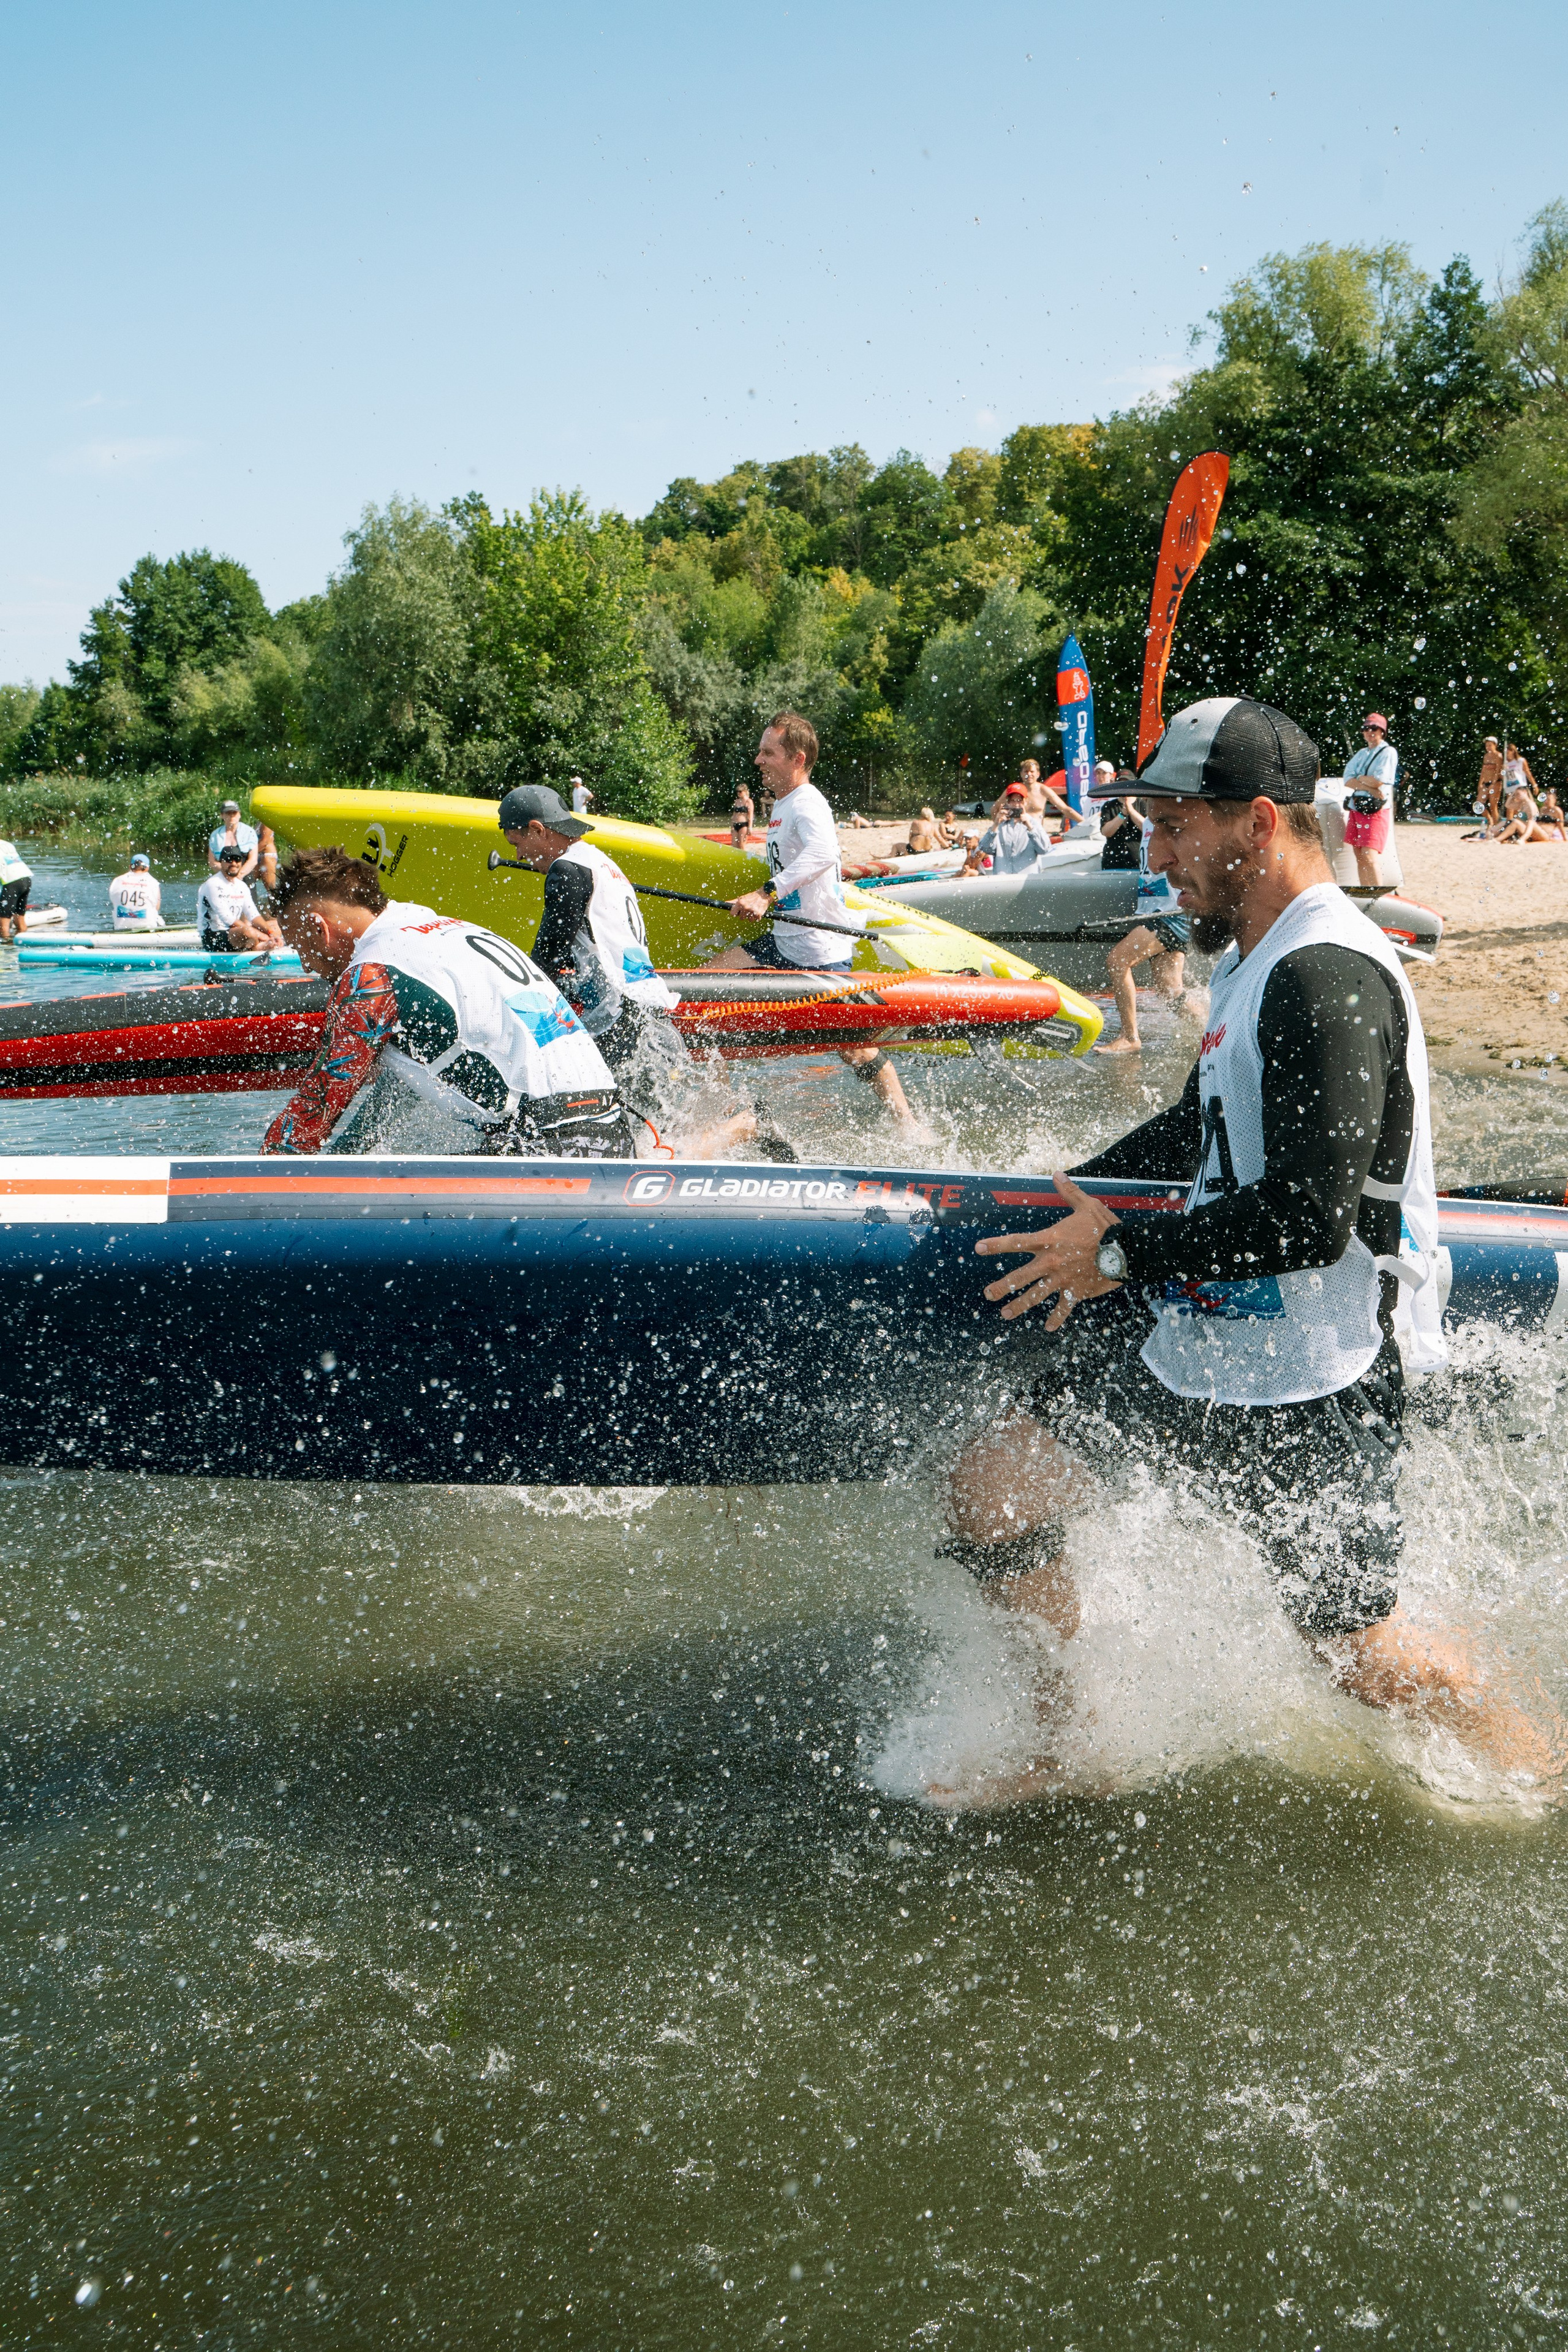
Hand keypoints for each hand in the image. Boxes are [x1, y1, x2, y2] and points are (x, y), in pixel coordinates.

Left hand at [730, 889, 772, 919]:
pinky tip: (758, 910)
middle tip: (749, 909)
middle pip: (741, 918)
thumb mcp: (742, 898)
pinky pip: (756, 920)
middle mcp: (745, 907)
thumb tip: (726, 903)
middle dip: (745, 915)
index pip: (732, 914)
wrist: (764, 894)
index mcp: (740, 903)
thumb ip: (734, 902)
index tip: (738, 912)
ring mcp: (752, 911)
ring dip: (752, 917)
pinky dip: (758, 917)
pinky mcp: (758, 914)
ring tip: (754, 910)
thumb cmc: (752, 897)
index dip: (736, 913)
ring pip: (749, 920)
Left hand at [974, 1172, 1122, 1329]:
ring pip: (1036, 1296)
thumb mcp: (1087, 1205)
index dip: (996, 1245)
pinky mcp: (1076, 1292)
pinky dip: (1057, 1319)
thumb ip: (1069, 1192)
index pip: (1017, 1242)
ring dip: (1019, 1306)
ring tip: (1006, 1314)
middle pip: (1020, 1277)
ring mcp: (1062, 1279)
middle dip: (1001, 1287)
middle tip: (988, 1294)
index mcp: (1049, 1240)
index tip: (978, 1248)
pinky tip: (1049, 1328)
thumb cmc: (1105, 1227)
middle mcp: (1051, 1262)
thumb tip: (1057, 1173)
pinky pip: (1063, 1308)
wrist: (1126, 1251)